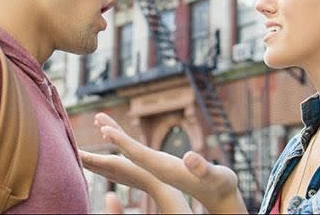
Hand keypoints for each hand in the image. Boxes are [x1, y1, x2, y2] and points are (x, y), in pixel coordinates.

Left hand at [94, 113, 246, 213]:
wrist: (221, 197)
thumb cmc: (221, 185)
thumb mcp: (216, 176)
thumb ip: (203, 168)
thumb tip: (190, 158)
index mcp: (166, 170)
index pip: (139, 155)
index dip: (123, 143)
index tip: (106, 131)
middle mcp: (158, 170)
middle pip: (130, 154)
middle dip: (114, 139)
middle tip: (98, 121)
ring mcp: (159, 169)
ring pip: (132, 153)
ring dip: (118, 139)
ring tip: (104, 124)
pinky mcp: (163, 167)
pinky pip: (140, 154)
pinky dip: (129, 144)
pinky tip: (122, 139)